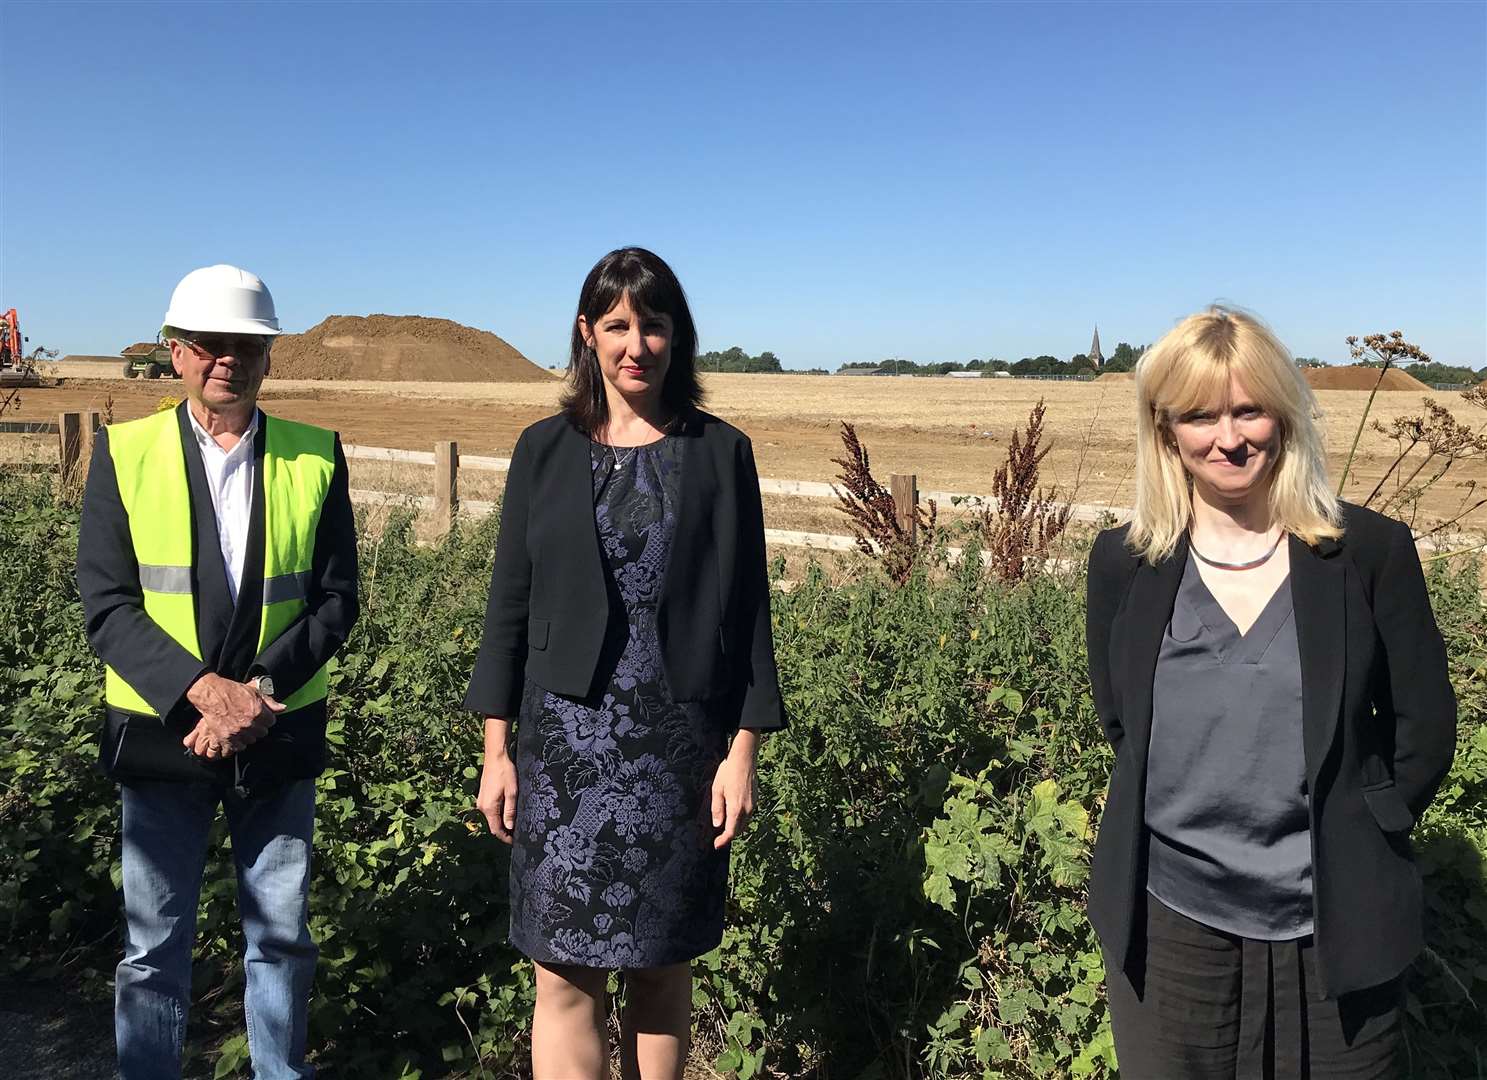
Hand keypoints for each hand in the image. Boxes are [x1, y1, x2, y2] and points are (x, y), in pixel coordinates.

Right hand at [182, 673, 284, 758]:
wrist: (212, 695)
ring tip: (242, 727)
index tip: (262, 717)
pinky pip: (238, 747)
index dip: (267, 718)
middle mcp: (248, 724)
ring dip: (248, 735)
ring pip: (251, 740)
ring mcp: (237, 732)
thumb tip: (282, 708)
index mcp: (257, 712)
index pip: (271, 722)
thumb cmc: (233, 691)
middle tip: (251, 721)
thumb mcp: (255, 692)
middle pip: (262, 733)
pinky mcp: (226, 738)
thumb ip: (270, 702)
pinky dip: (238, 743)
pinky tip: (236, 736)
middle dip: (259, 727)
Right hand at [477, 749, 518, 843]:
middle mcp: (482, 806)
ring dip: (502, 822)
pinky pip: (491, 809)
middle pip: (493, 824)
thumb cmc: (505, 772)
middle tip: (518, 833)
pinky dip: (499, 814)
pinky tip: (509, 811)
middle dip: (504, 831)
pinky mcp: (483, 795)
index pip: (496, 830)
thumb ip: (510, 811)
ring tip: (515, 823)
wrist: (496, 756)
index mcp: (488, 808)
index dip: (505, 837)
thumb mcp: (512, 792)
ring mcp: (481, 800)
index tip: (515, 842)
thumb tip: (510, 827)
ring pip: (492, 817)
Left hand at [711, 732, 759, 848]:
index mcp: (736, 809)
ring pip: (744, 823)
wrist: (744, 759)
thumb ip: (717, 809)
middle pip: (739, 830)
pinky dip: (740, 818)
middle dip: (729, 834)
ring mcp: (753, 805)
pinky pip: (748, 815)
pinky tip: (732, 811)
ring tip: (724, 823)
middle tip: (718, 835)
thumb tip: (717, 824)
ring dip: (735, 827)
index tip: (716, 845)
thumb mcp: (717, 790)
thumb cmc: (728, 772)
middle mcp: (747, 809)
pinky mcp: (755, 800)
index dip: (723, 841)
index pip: (731, 832)